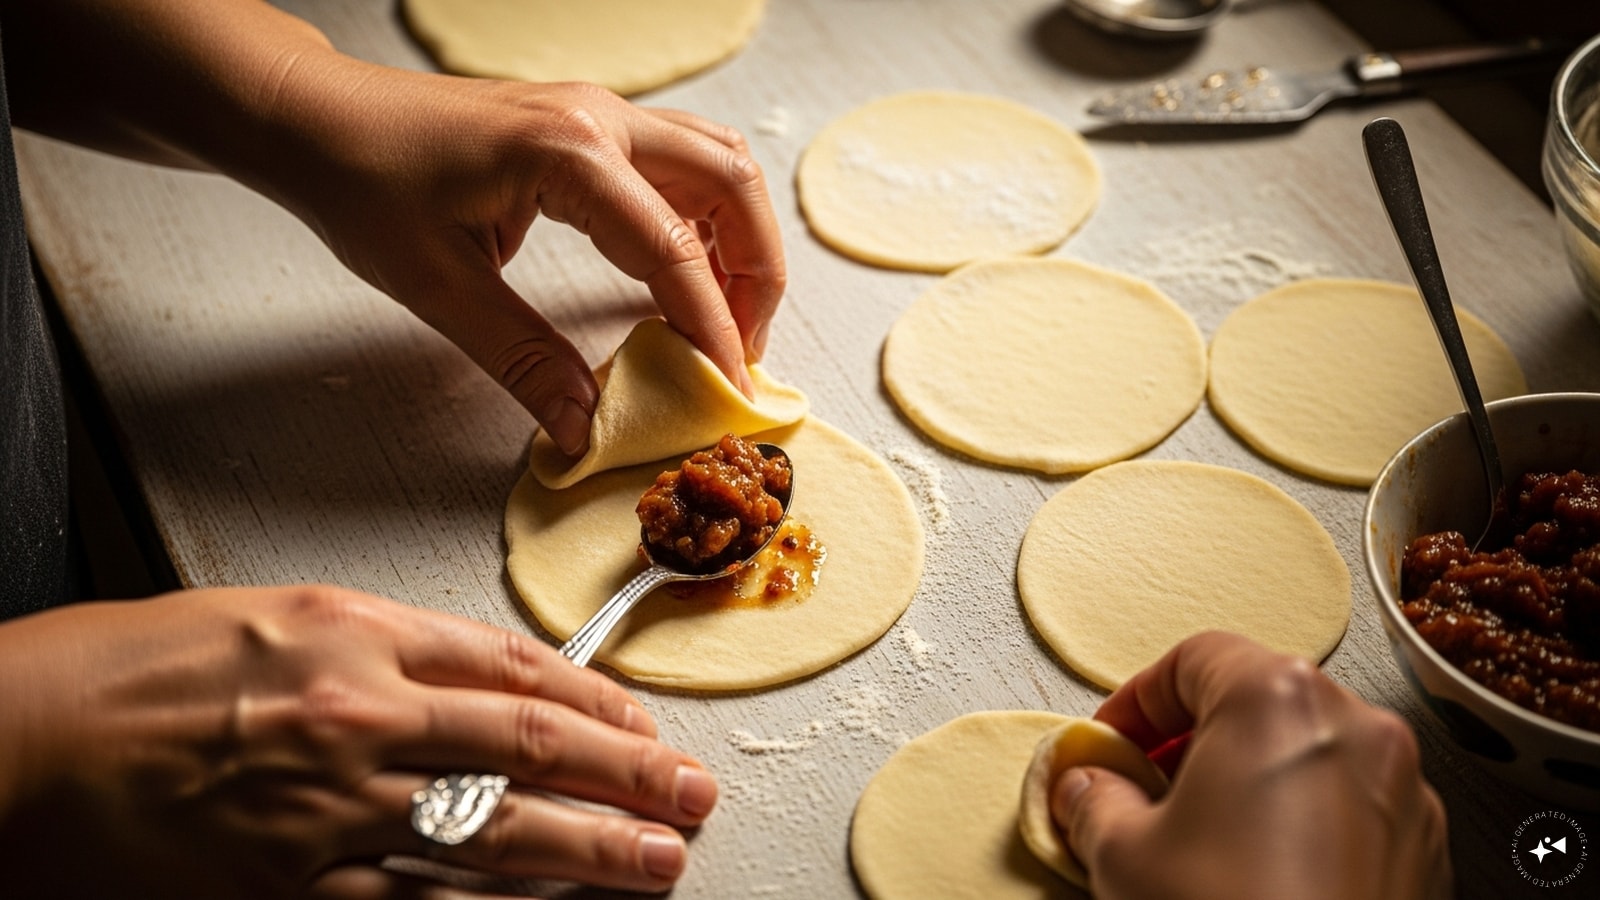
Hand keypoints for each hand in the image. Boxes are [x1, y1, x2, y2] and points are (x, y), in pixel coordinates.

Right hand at [0, 586, 717, 897]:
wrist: (18, 743)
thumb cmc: (126, 674)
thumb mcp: (270, 615)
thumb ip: (382, 644)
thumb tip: (480, 679)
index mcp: (356, 631)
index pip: (515, 666)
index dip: (597, 699)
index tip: (642, 722)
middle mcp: (360, 714)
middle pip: (533, 744)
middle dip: (631, 772)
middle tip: (692, 793)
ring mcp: (333, 809)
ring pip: (500, 830)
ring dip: (596, 849)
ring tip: (661, 860)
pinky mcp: (295, 890)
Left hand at [257, 58, 784, 456]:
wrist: (317, 119)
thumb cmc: (361, 182)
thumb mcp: (438, 286)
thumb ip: (522, 358)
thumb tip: (582, 426)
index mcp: (567, 154)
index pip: (675, 249)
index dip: (713, 326)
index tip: (732, 386)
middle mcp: (600, 119)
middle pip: (731, 183)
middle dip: (756, 273)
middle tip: (743, 351)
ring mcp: (600, 114)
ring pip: (718, 163)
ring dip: (741, 239)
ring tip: (728, 316)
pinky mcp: (590, 126)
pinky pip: (682, 163)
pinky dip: (706, 218)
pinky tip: (689, 272)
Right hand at [1050, 632, 1450, 899]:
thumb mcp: (1122, 855)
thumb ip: (1095, 799)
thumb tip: (1087, 787)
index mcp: (1277, 699)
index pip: (1191, 660)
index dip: (1135, 702)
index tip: (1107, 745)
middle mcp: (1356, 727)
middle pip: (1255, 701)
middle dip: (1191, 743)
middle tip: (1142, 793)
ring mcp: (1402, 791)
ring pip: (1308, 755)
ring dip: (1247, 783)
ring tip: (1198, 843)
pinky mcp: (1425, 854)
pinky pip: (1349, 810)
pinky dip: (1300, 825)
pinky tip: (1257, 878)